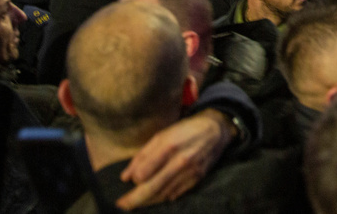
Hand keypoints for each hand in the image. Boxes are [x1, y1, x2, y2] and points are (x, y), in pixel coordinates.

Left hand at [117, 110, 233, 209]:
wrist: (215, 131)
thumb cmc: (185, 130)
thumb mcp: (162, 135)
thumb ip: (143, 155)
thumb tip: (125, 177)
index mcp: (169, 146)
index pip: (145, 172)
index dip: (135, 178)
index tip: (129, 180)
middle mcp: (180, 161)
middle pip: (153, 187)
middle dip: (134, 199)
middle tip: (121, 206)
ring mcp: (189, 172)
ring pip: (163, 194)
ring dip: (148, 201)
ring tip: (135, 204)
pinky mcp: (196, 180)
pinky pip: (175, 194)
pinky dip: (163, 198)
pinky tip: (155, 198)